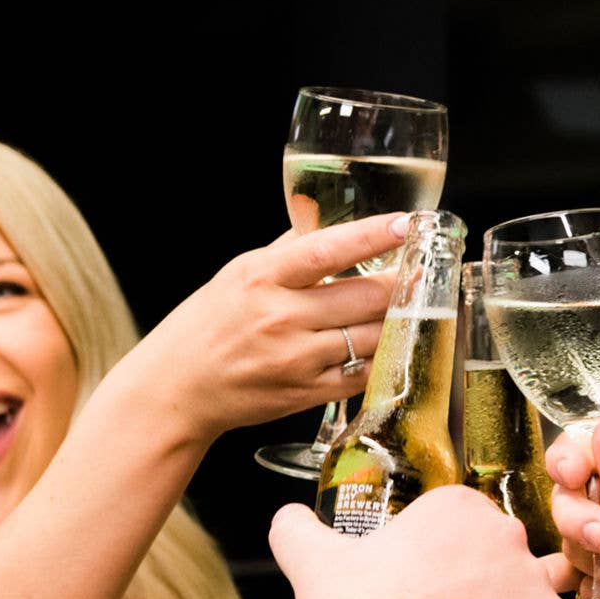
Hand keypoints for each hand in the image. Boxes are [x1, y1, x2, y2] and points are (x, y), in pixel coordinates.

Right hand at [119, 213, 405, 443]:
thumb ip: (288, 245)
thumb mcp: (242, 273)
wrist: (179, 387)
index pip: (326, 251)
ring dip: (399, 322)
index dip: (372, 236)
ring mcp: (296, 360)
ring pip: (372, 337)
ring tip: (411, 307)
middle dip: (401, 284)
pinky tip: (387, 345)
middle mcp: (281, 318)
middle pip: (364, 298)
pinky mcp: (306, 393)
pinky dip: (381, 359)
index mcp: (264, 278)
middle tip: (419, 272)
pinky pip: (362, 374)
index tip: (406, 224)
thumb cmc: (210, 324)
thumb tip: (316, 205)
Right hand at [269, 487, 574, 598]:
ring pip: (539, 594)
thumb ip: (298, 530)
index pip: (473, 526)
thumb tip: (284, 519)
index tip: (433, 590)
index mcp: (457, 507)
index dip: (454, 562)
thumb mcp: (313, 560)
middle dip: (489, 588)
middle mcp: (504, 532)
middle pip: (510, 556)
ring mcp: (533, 579)